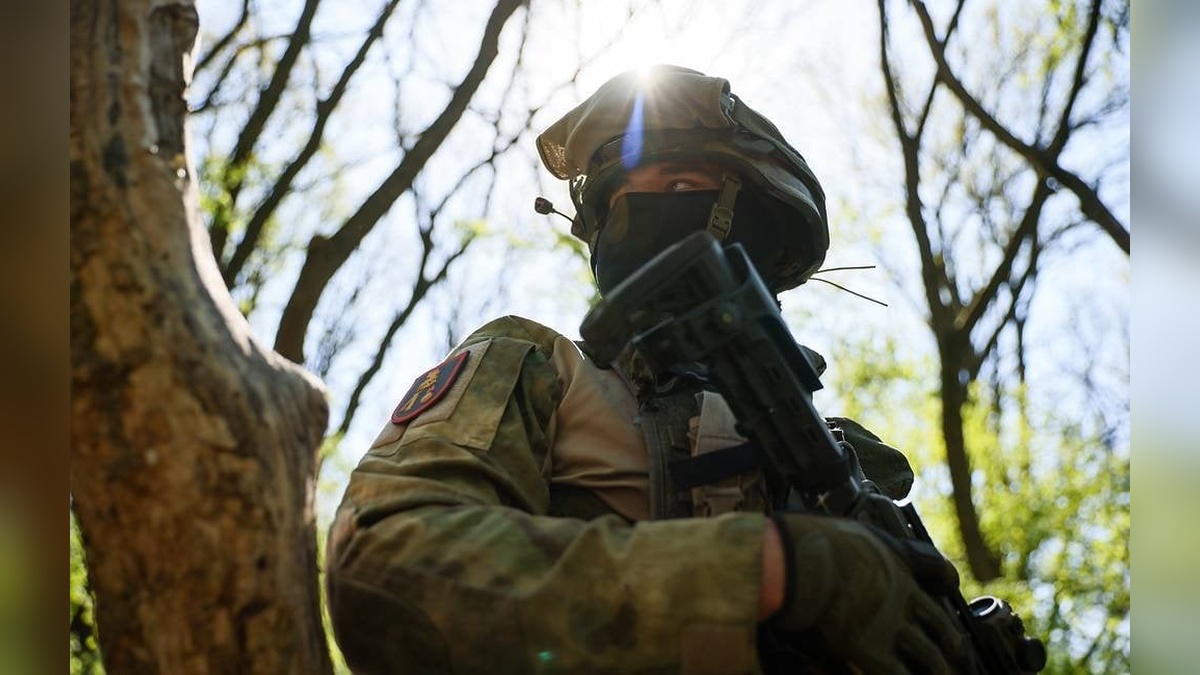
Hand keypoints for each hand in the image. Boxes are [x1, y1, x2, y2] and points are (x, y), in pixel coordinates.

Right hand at [771, 514, 964, 674]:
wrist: (806, 562)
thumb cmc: (822, 543)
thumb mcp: (859, 534)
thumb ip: (876, 546)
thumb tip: (868, 545)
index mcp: (899, 572)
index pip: (939, 581)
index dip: (948, 595)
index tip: (953, 609)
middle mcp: (902, 602)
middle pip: (944, 629)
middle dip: (957, 647)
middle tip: (964, 659)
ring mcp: (889, 628)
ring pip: (932, 658)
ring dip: (942, 671)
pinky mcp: (870, 651)